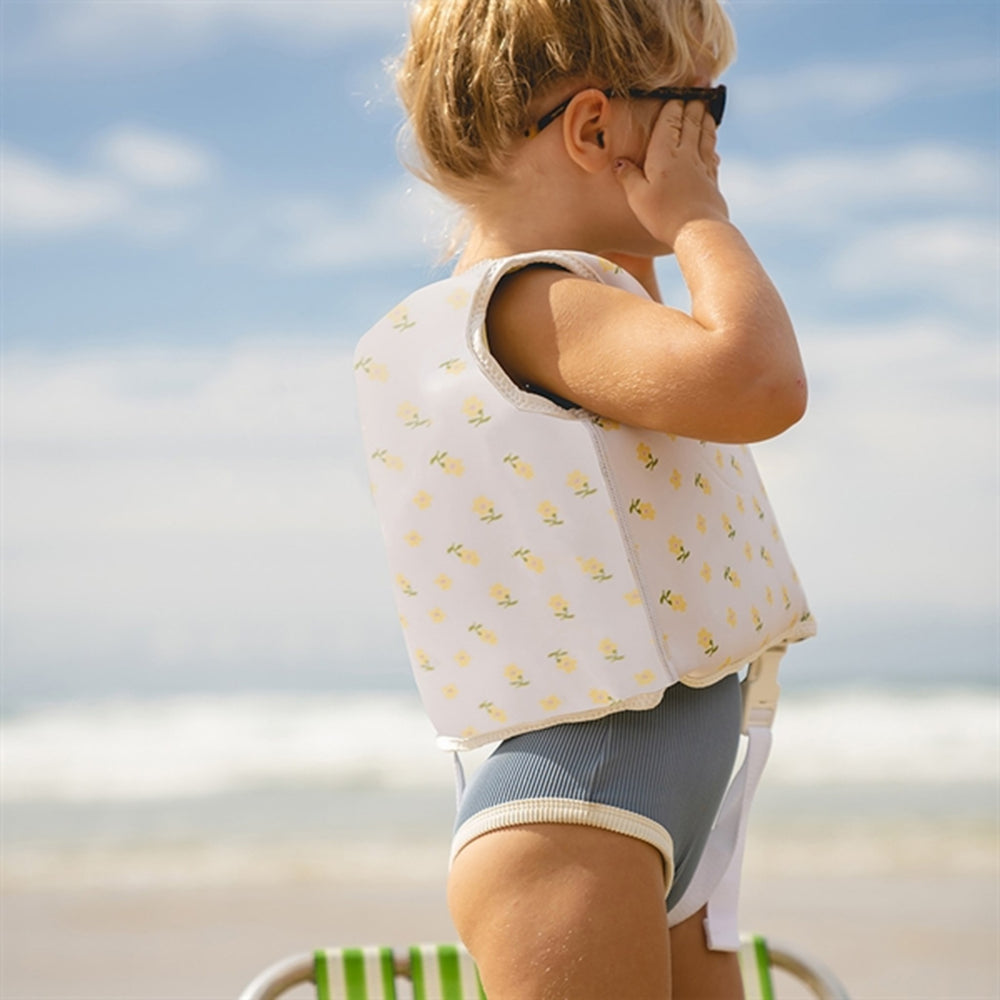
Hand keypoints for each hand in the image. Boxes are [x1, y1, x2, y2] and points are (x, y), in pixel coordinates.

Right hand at [613, 99, 728, 249]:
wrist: (698, 232)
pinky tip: (711, 143)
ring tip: (706, 109)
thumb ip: (628, 177)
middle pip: (692, 121)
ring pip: (705, 134)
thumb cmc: (664, 215)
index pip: (671, 120)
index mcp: (665, 153)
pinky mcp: (712, 180)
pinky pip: (712, 154)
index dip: (675, 103)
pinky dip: (711, 142)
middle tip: (701, 85)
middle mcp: (686, 154)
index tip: (679, 89)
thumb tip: (620, 163)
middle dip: (695, 102)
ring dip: (706, 118)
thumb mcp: (637, 197)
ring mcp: (702, 166)